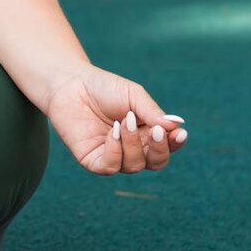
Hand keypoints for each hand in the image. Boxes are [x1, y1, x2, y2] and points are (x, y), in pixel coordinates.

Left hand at [42, 65, 186, 175]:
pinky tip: (113, 132)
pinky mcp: (92, 160)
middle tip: (157, 130)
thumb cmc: (104, 88)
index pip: (167, 148)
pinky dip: (115, 151)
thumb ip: (153, 112)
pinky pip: (110, 167)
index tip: (180, 133)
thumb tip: (177, 126)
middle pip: (156, 162)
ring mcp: (113, 156)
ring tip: (124, 121)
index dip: (175, 144)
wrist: (70, 84)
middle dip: (159, 148)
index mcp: (146, 134)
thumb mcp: (133, 95)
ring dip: (134, 144)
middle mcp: (132, 149)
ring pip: (135, 165)